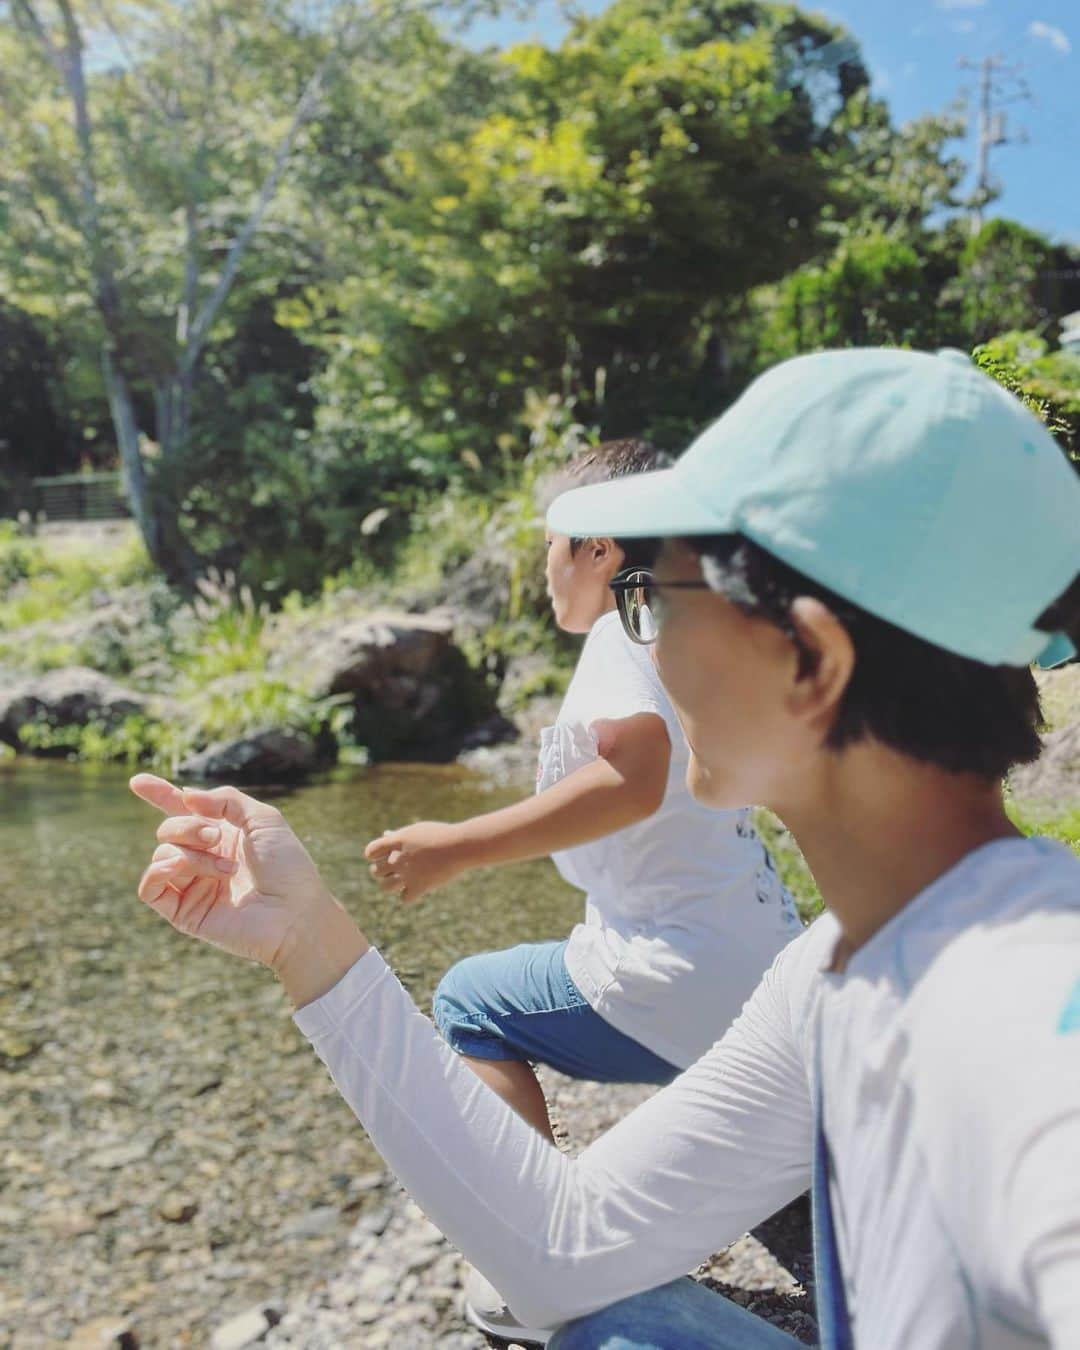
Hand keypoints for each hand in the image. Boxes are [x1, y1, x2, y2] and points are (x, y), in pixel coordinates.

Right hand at [131, 774, 366, 1005]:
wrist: (295, 912)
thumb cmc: (287, 867)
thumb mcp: (263, 819)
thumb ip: (226, 800)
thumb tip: (185, 795)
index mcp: (223, 834)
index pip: (182, 812)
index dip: (160, 794)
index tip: (137, 781)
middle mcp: (204, 858)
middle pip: (169, 830)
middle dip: (189, 827)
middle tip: (216, 838)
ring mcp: (192, 885)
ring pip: (162, 854)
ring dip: (192, 854)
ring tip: (227, 869)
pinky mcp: (184, 912)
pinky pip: (150, 888)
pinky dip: (157, 871)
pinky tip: (176, 867)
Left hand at [364, 821, 471, 903]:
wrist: (461, 846)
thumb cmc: (441, 835)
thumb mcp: (418, 830)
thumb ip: (399, 835)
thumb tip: (385, 834)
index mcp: (396, 841)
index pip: (370, 852)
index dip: (374, 855)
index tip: (382, 855)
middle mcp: (398, 858)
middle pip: (375, 871)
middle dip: (381, 871)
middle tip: (394, 869)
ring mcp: (408, 874)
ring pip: (385, 887)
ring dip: (390, 884)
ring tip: (400, 881)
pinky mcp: (419, 887)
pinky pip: (404, 898)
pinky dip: (409, 895)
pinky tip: (416, 888)